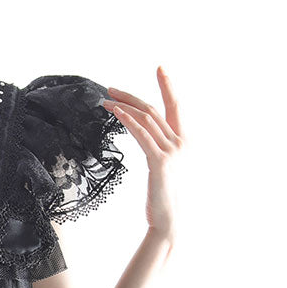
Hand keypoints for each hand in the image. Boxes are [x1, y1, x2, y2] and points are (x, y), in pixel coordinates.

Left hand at [101, 66, 183, 245]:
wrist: (167, 219)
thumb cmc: (160, 195)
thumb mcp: (160, 166)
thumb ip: (156, 148)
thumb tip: (144, 136)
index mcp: (182, 142)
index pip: (174, 107)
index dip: (168, 86)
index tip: (160, 68)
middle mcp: (180, 142)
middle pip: (153, 109)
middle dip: (131, 96)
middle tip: (111, 88)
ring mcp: (172, 151)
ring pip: (146, 119)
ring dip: (123, 106)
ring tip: (105, 100)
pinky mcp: (160, 161)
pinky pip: (141, 134)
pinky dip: (128, 120)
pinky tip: (114, 111)